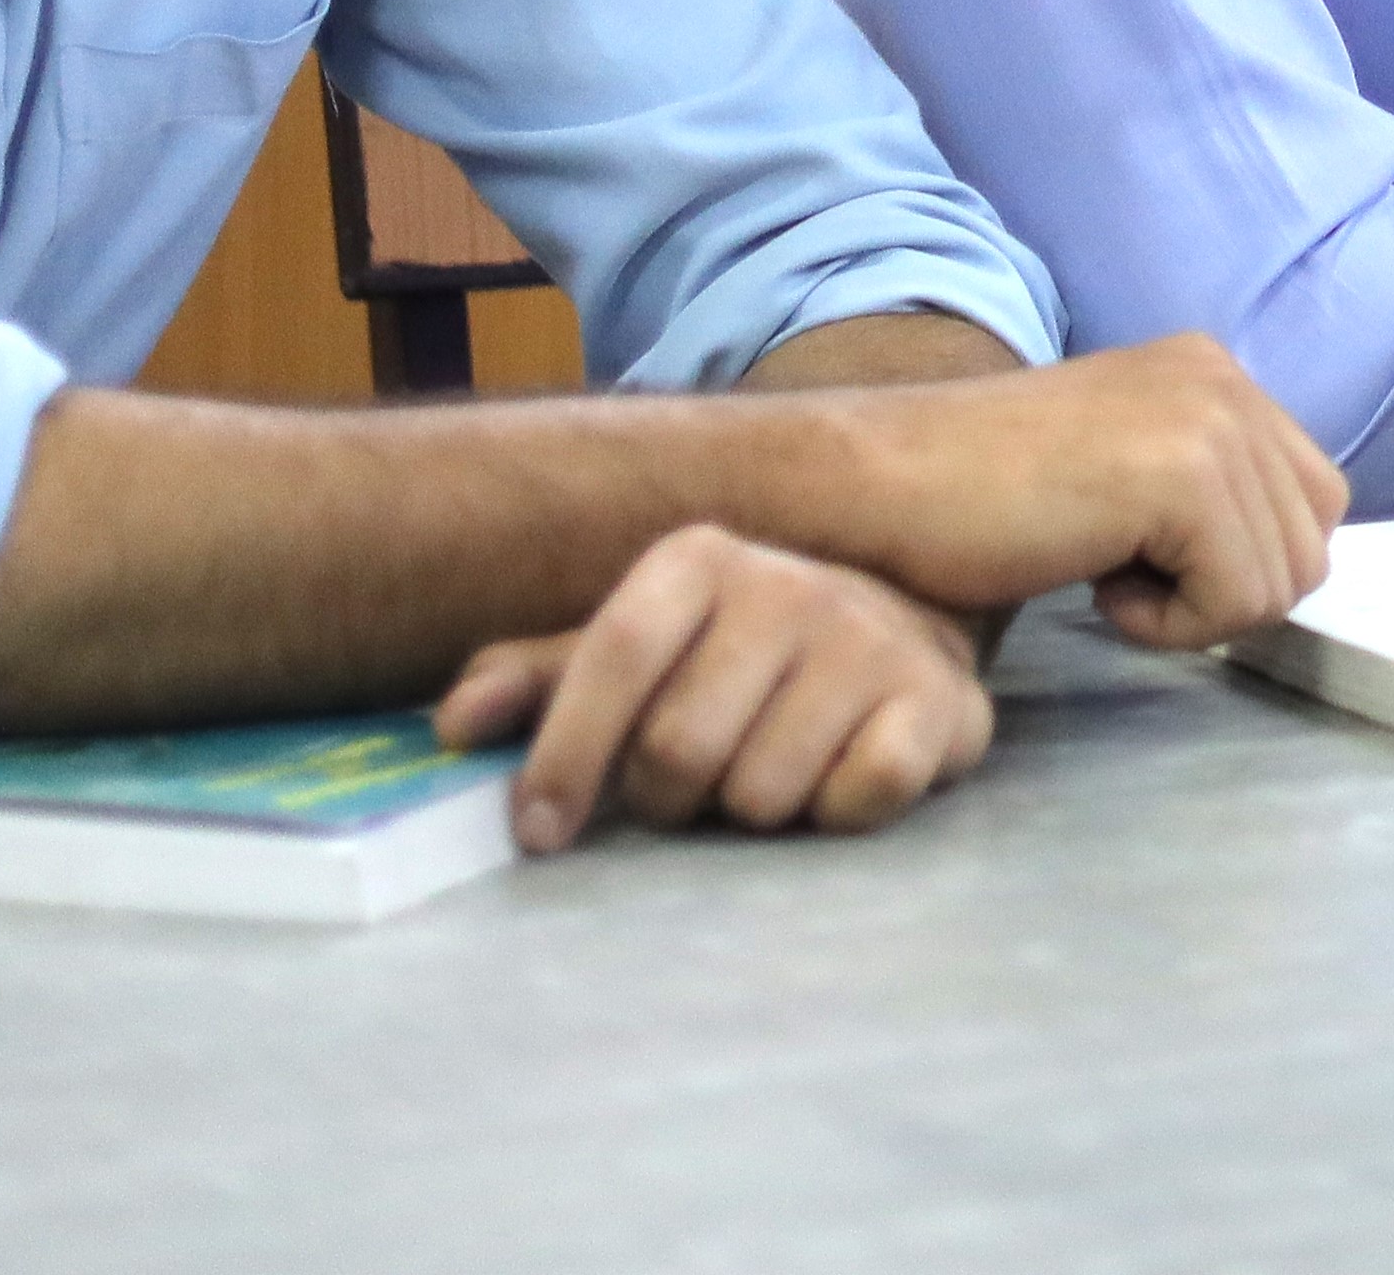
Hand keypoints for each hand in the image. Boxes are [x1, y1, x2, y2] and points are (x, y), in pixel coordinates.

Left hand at [434, 524, 991, 854]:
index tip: (538, 833)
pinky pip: (859, 798)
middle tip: (694, 785)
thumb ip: (539, 680)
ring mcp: (871, 638)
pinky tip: (839, 777)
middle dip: (672, 798)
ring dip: (754, 809)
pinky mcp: (941, 700)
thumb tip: (452, 727)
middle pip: (680, 749)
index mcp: (699, 559)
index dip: (564, 754)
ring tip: (770, 770)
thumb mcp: (637, 649)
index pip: (613, 655)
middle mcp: (789, 583)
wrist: (902, 629)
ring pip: (763, 792)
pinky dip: (836, 814)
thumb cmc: (738, 656)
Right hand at [840, 332, 1346, 649]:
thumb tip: (1286, 560)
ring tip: (1099, 571)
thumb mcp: (1120, 469)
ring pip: (1281, 582)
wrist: (880, 485)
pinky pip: (1236, 602)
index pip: (1315, 500)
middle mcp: (1223, 378)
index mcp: (1213, 370)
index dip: (1240, 562)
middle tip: (1117, 572)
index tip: (1143, 558)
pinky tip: (1091, 586)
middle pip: (1312, 545)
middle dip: (1224, 591)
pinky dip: (1166, 626)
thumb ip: (1206, 486)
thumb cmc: (980, 501)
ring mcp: (1209, 418)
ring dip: (1193, 611)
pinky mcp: (1183, 476)